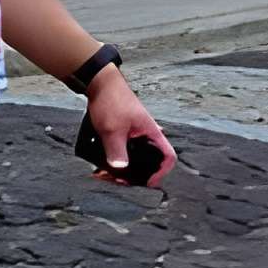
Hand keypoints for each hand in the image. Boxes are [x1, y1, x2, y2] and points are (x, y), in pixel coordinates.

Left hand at [84, 66, 175, 187]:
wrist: (100, 84)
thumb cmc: (112, 101)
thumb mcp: (113, 130)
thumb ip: (117, 151)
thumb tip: (121, 170)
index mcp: (152, 133)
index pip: (168, 157)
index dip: (161, 172)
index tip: (147, 183)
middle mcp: (146, 136)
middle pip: (149, 162)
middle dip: (132, 175)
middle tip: (115, 180)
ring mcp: (135, 135)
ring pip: (133, 159)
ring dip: (120, 169)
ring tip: (102, 174)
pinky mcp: (124, 134)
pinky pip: (123, 152)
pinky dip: (113, 160)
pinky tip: (100, 165)